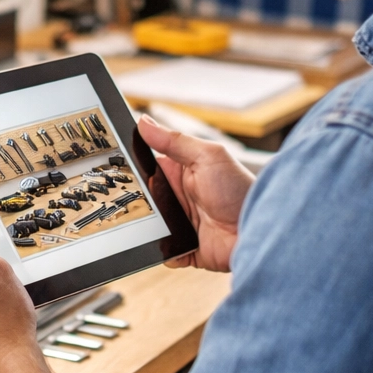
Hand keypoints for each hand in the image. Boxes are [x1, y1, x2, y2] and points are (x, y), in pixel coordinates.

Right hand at [136, 114, 254, 271]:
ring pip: (148, 224)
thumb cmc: (241, 191)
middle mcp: (179, 196)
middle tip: (122, 197)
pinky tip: (162, 243)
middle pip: (144, 197)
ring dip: (145, 224)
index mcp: (181, 171)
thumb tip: (144, 122)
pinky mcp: (185, 247)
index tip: (113, 163)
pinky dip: (160, 249)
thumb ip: (174, 141)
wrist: (259, 232)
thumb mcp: (208, 156)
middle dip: (133, 198)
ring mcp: (181, 223)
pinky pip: (163, 250)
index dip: (131, 164)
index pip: (148, 165)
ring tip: (144, 221)